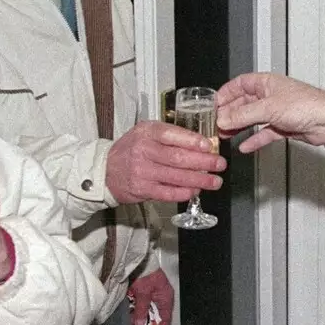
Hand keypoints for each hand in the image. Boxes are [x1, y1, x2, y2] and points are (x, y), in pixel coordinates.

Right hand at [105, 120, 225, 204]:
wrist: (105, 170)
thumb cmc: (131, 149)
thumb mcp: (146, 133)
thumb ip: (170, 136)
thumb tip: (201, 144)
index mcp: (147, 132)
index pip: (173, 135)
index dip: (193, 141)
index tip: (209, 146)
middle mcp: (144, 150)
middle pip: (179, 157)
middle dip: (204, 162)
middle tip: (220, 165)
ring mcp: (142, 171)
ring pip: (176, 177)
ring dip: (199, 180)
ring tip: (215, 181)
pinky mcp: (142, 189)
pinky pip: (168, 192)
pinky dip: (184, 193)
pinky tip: (196, 191)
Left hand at [128, 268, 174, 324]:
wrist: (136, 259)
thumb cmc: (144, 274)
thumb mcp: (143, 293)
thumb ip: (141, 309)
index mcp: (166, 298)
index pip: (165, 319)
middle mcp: (160, 299)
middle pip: (154, 317)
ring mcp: (151, 296)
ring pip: (146, 313)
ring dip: (139, 321)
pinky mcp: (142, 294)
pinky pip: (140, 307)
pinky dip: (135, 314)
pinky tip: (128, 321)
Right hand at [215, 73, 324, 152]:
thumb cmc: (306, 105)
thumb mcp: (268, 108)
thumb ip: (243, 115)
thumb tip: (223, 118)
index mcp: (266, 83)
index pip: (239, 84)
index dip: (225, 93)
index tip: (213, 105)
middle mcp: (270, 95)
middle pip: (243, 103)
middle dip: (229, 113)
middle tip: (215, 124)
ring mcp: (276, 111)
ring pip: (252, 119)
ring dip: (238, 127)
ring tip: (225, 135)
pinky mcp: (283, 126)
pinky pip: (264, 133)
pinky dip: (254, 139)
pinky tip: (245, 146)